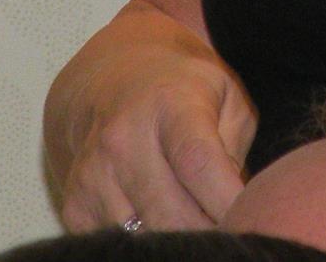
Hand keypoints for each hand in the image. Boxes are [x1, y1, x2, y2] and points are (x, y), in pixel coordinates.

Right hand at [46, 3, 255, 231]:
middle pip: (172, 214)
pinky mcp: (74, 205)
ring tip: (198, 221)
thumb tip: (237, 207)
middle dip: (210, 231)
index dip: (226, 200)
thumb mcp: (227, 98)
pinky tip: (160, 221)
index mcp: (170, 104)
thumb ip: (236, 148)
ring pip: (146, 238)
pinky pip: (118, 245)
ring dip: (179, 241)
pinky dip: (146, 243)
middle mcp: (123, 138)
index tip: (251, 219)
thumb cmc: (186, 94)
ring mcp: (93, 174)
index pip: (197, 162)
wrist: (114, 81)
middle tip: (230, 226)